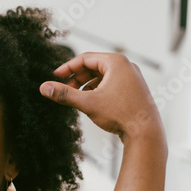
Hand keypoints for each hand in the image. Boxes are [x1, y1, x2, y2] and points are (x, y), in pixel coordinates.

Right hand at [39, 52, 162, 141]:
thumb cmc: (122, 114)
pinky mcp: (133, 89)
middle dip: (77, 78)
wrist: (145, 132)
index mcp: (116, 62)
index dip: (67, 68)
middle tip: (64, 89)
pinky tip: (91, 103)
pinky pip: (110, 84)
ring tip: (76, 98)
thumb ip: (64, 94)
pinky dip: (97, 90)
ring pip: (101, 76)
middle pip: (93, 66)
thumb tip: (44, 88)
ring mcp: (131, 78)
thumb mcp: (87, 102)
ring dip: (86, 85)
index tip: (55, 77)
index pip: (84, 58)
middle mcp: (126, 66)